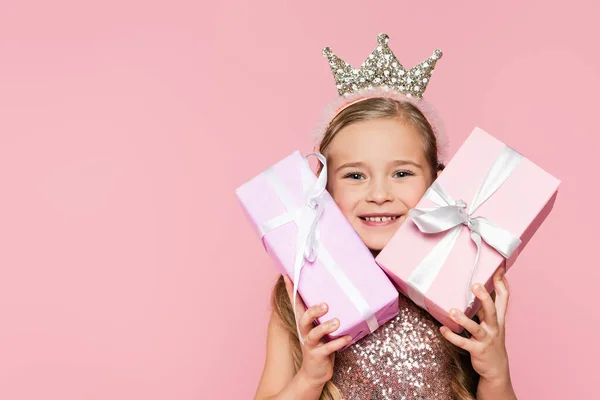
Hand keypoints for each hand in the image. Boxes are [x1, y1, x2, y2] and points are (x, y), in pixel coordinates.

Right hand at [283, 275, 351, 387]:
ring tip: (337, 322)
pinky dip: (338, 342)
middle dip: (313, 311)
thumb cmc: (320, 345)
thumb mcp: (319, 328)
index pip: (295, 305)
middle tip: (325, 305)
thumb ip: (323, 315)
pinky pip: (328, 348)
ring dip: (325, 327)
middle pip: (303, 319)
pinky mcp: (318, 356)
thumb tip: (333, 295)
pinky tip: (348, 338)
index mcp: (304, 324)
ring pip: (314, 334)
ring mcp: (311, 345)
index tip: (287, 276)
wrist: (314, 374)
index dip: (291, 291)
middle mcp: (305, 333)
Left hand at [439, 263, 512, 382]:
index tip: (499, 267)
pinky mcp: (477, 350)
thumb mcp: (494, 322)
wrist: (496, 369)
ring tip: (452, 311)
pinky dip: (452, 336)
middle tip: (475, 285)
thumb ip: (488, 307)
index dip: (502, 283)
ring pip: (476, 328)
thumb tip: (481, 288)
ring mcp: (486, 339)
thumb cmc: (492, 340)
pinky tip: (442, 329)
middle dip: (485, 298)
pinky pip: (463, 343)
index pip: (504, 298)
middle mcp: (494, 327)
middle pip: (492, 310)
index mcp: (498, 318)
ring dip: (464, 320)